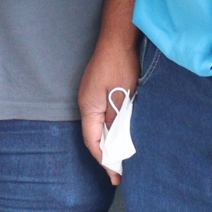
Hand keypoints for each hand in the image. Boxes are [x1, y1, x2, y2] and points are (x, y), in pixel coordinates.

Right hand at [78, 33, 140, 185]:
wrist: (119, 36)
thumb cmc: (120, 64)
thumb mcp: (121, 96)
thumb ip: (116, 121)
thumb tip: (116, 144)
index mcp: (88, 107)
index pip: (93, 141)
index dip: (104, 159)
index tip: (115, 175)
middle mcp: (87, 104)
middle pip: (95, 136)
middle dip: (107, 155)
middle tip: (120, 174)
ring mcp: (93, 96)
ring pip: (100, 126)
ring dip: (111, 142)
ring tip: (123, 160)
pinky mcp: (101, 91)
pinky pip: (105, 116)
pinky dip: (114, 129)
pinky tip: (124, 135)